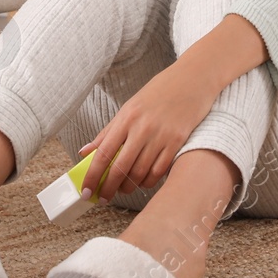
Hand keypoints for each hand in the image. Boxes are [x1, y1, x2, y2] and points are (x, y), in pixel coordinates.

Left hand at [77, 60, 217, 202]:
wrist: (192, 80)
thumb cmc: (159, 93)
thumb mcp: (129, 107)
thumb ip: (108, 132)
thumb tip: (85, 152)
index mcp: (126, 118)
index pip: (103, 153)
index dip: (93, 175)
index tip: (87, 190)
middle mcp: (142, 128)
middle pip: (120, 168)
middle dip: (109, 188)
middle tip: (103, 197)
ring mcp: (161, 136)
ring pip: (140, 173)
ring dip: (129, 186)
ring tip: (124, 189)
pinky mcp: (178, 142)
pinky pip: (159, 171)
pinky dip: (148, 181)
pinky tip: (143, 181)